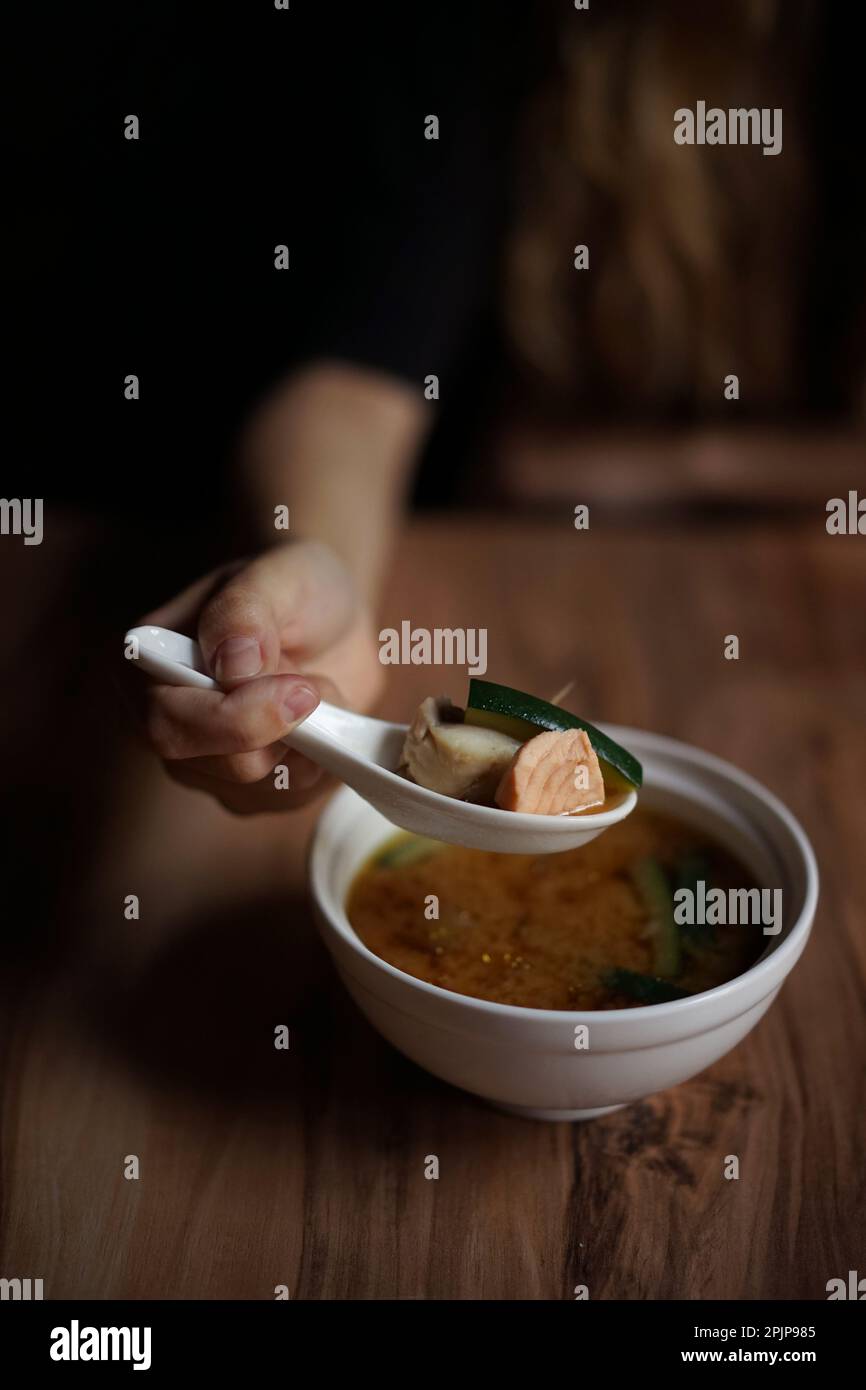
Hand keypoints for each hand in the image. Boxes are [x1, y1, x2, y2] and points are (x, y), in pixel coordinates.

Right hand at [132, 540, 383, 812]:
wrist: (330, 619)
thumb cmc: (292, 589)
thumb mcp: (277, 574)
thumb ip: (246, 611)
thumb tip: (232, 664)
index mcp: (147, 663)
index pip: (166, 720)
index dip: (233, 718)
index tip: (298, 690)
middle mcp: (163, 721)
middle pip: (210, 764)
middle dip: (280, 732)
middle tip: (319, 687)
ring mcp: (204, 762)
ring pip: (255, 788)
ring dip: (308, 743)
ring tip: (319, 687)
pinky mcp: (250, 788)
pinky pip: (288, 800)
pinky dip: (322, 763)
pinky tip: (326, 721)